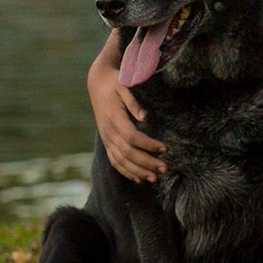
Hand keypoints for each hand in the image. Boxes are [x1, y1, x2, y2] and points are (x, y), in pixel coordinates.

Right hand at [88, 38, 164, 183]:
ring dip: (138, 171)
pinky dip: (126, 171)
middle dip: (146, 163)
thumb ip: (133, 101)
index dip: (148, 145)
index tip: (165, 148)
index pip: (132, 137)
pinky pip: (114, 160)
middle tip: (165, 168)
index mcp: (114, 118)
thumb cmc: (115, 83)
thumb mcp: (124, 86)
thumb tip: (144, 116)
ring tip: (155, 178)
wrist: (98, 83)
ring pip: (120, 161)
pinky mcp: (107, 141)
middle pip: (127, 153)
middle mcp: (108, 132)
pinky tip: (138, 179)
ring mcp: (106, 138)